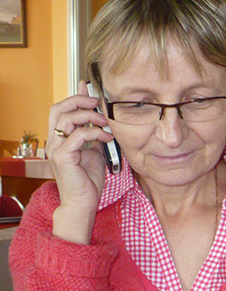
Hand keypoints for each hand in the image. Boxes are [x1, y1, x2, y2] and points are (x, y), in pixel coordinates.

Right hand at [46, 80, 115, 242]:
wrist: (83, 202)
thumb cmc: (88, 181)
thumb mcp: (94, 153)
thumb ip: (94, 136)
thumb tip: (102, 120)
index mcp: (59, 139)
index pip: (61, 110)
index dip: (74, 97)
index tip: (88, 88)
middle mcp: (53, 142)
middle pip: (59, 109)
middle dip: (79, 100)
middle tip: (97, 102)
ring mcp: (56, 149)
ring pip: (67, 119)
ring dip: (89, 116)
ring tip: (105, 122)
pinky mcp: (63, 156)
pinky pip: (78, 135)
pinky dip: (95, 132)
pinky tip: (107, 137)